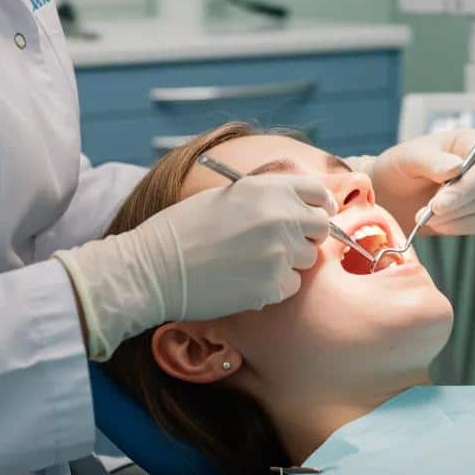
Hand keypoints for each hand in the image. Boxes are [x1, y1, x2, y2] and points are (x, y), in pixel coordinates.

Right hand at [56, 175, 335, 360]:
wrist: (153, 269)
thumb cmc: (182, 229)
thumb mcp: (227, 196)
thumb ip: (266, 196)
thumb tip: (296, 205)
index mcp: (268, 188)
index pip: (318, 192)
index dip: (319, 204)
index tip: (316, 213)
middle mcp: (281, 216)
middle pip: (321, 226)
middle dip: (307, 234)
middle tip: (283, 242)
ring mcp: (280, 252)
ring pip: (308, 258)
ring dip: (290, 261)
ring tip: (254, 262)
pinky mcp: (273, 285)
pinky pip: (292, 285)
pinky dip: (276, 286)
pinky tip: (248, 281)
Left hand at [358, 130, 474, 236]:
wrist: (387, 193)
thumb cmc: (398, 167)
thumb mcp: (409, 158)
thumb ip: (432, 161)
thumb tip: (458, 167)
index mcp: (467, 142)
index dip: (468, 185)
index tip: (439, 201)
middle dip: (454, 205)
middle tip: (425, 212)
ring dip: (449, 217)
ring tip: (421, 214)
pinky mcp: (473, 212)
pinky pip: (474, 225)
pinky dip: (451, 227)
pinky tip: (432, 221)